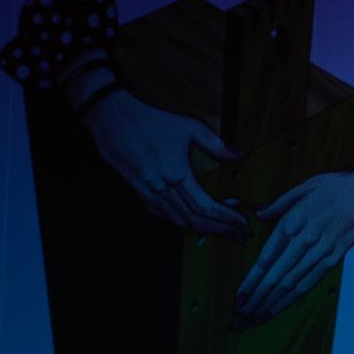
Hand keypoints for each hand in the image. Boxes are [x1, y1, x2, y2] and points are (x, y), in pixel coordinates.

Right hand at [82, 88, 248, 236]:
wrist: (110, 117)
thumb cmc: (149, 120)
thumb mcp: (188, 126)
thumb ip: (215, 144)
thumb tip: (239, 155)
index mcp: (176, 175)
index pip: (206, 207)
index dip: (226, 219)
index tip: (242, 225)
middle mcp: (161, 189)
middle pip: (195, 220)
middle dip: (221, 230)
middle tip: (239, 236)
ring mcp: (148, 193)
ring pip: (179, 221)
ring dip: (203, 229)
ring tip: (223, 231)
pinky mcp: (138, 192)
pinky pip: (162, 215)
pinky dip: (181, 222)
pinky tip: (192, 222)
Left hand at [235, 151, 353, 323]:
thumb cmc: (337, 184)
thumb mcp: (303, 187)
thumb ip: (279, 204)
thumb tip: (260, 214)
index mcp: (292, 221)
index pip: (266, 258)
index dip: (251, 280)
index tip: (239, 295)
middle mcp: (305, 239)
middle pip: (276, 275)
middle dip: (258, 297)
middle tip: (243, 314)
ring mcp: (322, 250)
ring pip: (293, 282)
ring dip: (274, 301)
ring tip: (258, 316)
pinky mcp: (337, 256)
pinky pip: (312, 279)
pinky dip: (296, 295)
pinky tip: (283, 306)